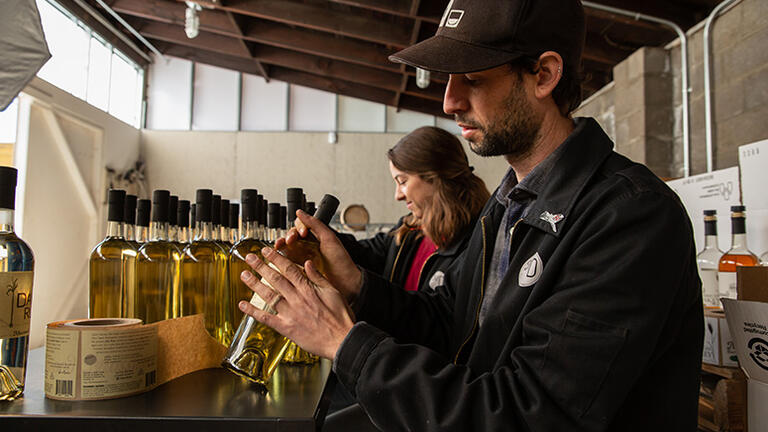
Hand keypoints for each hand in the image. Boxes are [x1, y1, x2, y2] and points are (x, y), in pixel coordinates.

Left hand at [239, 247, 354, 359]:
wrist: (341, 340)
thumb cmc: (340, 317)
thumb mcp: (333, 292)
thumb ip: (318, 277)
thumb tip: (308, 263)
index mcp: (308, 289)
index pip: (288, 269)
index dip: (275, 258)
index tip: (266, 251)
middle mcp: (297, 299)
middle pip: (275, 279)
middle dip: (261, 266)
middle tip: (250, 257)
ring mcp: (290, 314)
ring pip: (268, 295)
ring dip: (254, 284)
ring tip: (244, 275)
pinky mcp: (286, 328)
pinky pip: (266, 318)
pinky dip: (253, 312)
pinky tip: (243, 305)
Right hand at [277, 209, 362, 301]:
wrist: (346, 283)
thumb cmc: (341, 261)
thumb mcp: (330, 239)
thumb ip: (315, 224)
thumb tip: (300, 212)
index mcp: (314, 238)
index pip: (299, 228)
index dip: (298, 228)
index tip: (302, 233)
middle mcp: (307, 247)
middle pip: (290, 238)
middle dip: (286, 237)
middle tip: (289, 241)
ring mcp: (302, 259)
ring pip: (286, 250)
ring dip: (281, 248)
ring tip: (280, 248)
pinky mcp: (299, 271)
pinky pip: (287, 264)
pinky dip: (281, 261)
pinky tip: (280, 260)